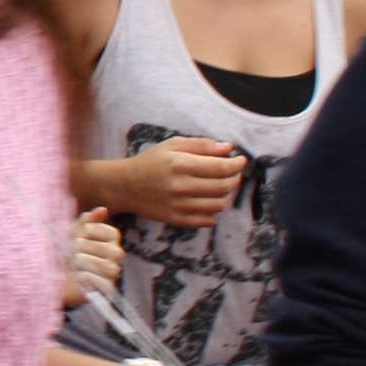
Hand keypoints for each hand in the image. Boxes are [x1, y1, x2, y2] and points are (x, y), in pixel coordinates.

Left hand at [61, 210, 122, 308]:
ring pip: (109, 268)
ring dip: (88, 263)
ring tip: (73, 263)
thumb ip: (86, 221)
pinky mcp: (103, 291)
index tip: (84, 232)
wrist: (50, 276)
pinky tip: (77, 276)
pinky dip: (89, 279)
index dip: (99, 231)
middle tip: (74, 249)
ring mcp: (110, 276)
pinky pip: (105, 285)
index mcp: (108, 242)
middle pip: (114, 251)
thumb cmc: (63, 251)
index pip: (113, 234)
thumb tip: (103, 209)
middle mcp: (112, 258)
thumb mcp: (72, 233)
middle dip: (91, 248)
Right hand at [103, 138, 245, 229]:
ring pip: (218, 205)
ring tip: (223, 187)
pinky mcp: (176, 219)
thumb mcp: (172, 145)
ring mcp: (178, 206)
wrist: (124, 186)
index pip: (221, 168)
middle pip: (223, 187)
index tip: (241, 161)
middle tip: (234, 173)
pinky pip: (207, 220)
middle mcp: (180, 186)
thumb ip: (201, 145)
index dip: (236, 165)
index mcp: (180, 164)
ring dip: (227, 195)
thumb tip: (229, 148)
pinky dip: (215, 212)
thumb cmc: (150, 161)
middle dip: (235, 179)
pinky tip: (210, 201)